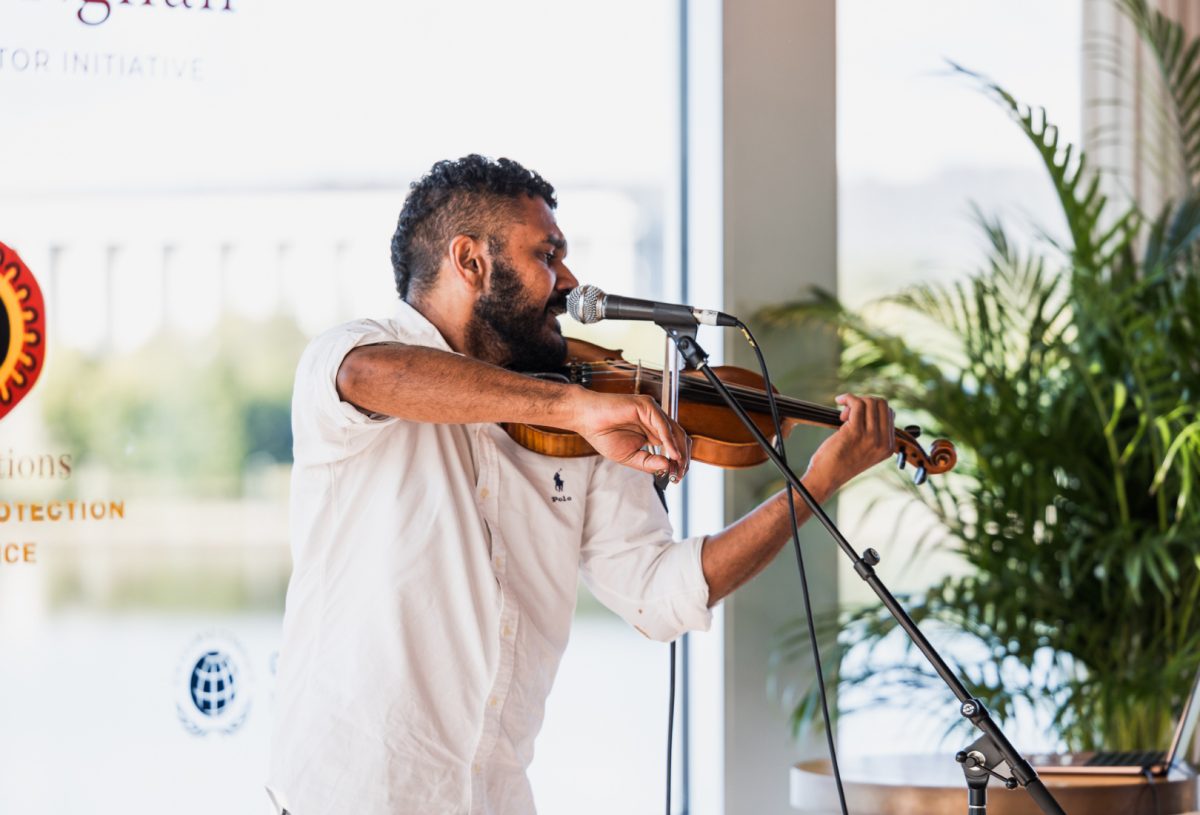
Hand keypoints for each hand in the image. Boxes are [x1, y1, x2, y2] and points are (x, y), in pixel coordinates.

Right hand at [571, 390, 690, 479]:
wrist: (586, 419)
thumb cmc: (603, 434)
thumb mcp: (629, 457)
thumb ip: (648, 462)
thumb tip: (667, 466)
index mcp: (652, 432)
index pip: (674, 445)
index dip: (679, 461)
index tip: (678, 476)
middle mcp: (655, 421)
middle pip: (679, 438)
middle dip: (683, 458)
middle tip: (679, 474)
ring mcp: (652, 412)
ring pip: (675, 431)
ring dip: (679, 451)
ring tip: (678, 466)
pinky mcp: (647, 406)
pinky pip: (663, 424)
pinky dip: (669, 440)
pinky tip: (671, 453)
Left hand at [805, 394, 894, 494]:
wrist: (826, 478)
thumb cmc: (840, 463)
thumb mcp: (864, 450)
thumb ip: (873, 433)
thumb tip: (869, 405)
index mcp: (888, 447)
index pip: (889, 414)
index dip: (871, 409)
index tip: (855, 417)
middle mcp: (883, 442)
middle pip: (882, 404)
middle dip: (864, 402)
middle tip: (848, 414)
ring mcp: (871, 437)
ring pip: (869, 402)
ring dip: (853, 401)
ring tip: (842, 415)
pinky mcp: (855, 432)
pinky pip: (857, 404)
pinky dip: (847, 398)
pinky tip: (839, 401)